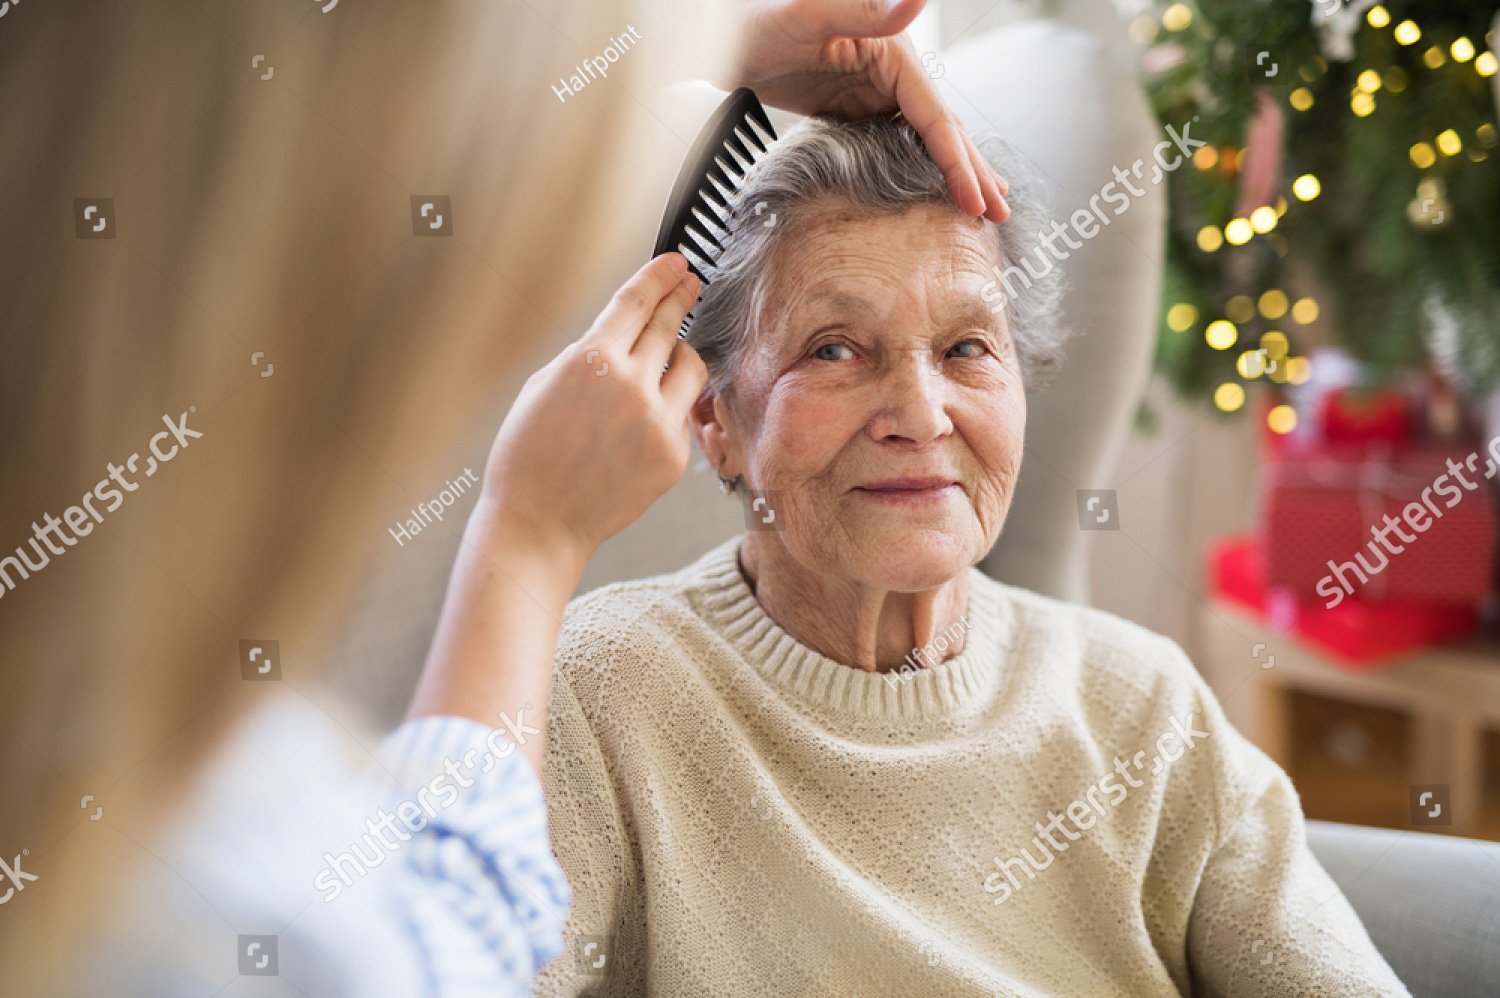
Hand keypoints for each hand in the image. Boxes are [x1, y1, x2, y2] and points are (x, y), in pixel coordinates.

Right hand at [475, 253, 706, 563]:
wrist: (538, 522)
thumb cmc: (529, 459)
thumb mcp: (543, 386)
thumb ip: (586, 356)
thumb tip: (619, 337)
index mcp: (590, 361)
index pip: (636, 302)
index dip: (660, 276)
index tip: (675, 263)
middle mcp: (630, 386)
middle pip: (668, 325)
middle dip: (681, 298)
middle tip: (690, 283)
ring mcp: (657, 421)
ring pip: (691, 367)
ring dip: (683, 353)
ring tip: (672, 354)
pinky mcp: (673, 454)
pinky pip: (683, 414)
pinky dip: (670, 407)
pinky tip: (646, 417)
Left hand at [731, 0, 1009, 221]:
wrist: (724, 33)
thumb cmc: (760, 17)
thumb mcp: (810, 13)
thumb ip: (865, 9)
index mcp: (894, 54)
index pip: (936, 119)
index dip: (959, 163)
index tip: (977, 202)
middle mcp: (894, 71)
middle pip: (943, 129)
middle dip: (973, 172)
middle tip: (1002, 213)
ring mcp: (876, 90)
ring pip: (926, 138)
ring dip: (955, 171)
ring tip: (984, 203)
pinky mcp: (856, 105)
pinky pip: (898, 142)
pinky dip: (921, 166)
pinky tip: (932, 185)